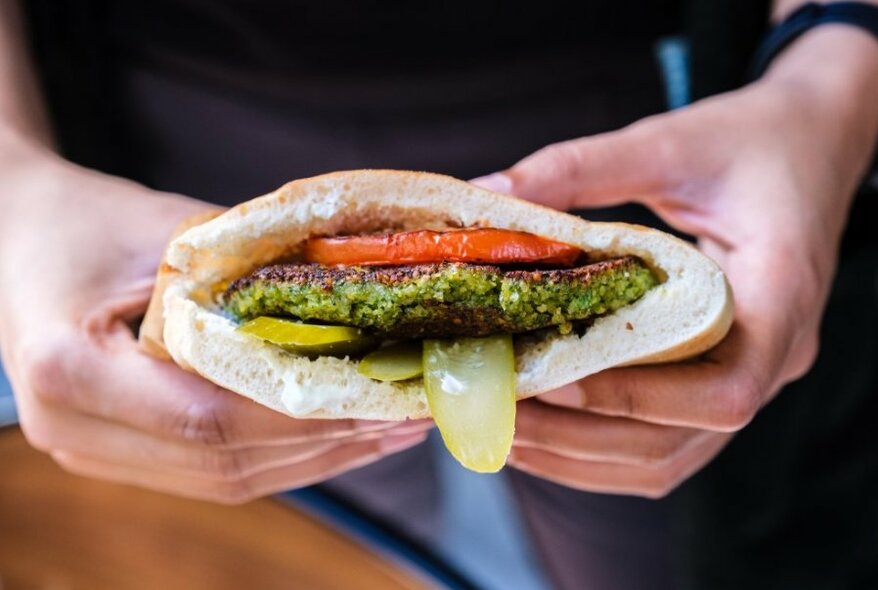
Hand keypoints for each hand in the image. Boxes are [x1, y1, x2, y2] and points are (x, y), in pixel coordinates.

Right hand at [0, 145, 429, 502]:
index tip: (382, 396)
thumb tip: (357, 298)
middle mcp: (72, 426)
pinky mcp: (117, 454)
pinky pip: (213, 472)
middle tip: (405, 416)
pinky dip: (282, 457)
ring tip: (389, 431)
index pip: (211, 417)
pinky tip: (337, 437)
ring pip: (225, 479)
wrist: (20, 238)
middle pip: (225, 462)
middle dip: (327, 444)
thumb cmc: (89, 222)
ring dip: (316, 459)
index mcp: (70, 365)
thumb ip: (251, 271)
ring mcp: (91, 450)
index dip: (306, 415)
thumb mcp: (168, 229)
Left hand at [474, 28, 877, 496]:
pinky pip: (665, 441)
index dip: (635, 397)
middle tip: (502, 411)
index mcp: (782, 294)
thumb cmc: (751, 140)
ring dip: (582, 454)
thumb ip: (580, 168)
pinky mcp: (724, 375)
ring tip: (508, 428)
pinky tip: (545, 426)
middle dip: (582, 436)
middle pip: (680, 438)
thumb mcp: (669, 142)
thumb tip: (487, 193)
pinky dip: (600, 447)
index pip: (725, 387)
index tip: (553, 378)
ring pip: (667, 455)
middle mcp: (775, 354)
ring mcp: (752, 374)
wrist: (809, 144)